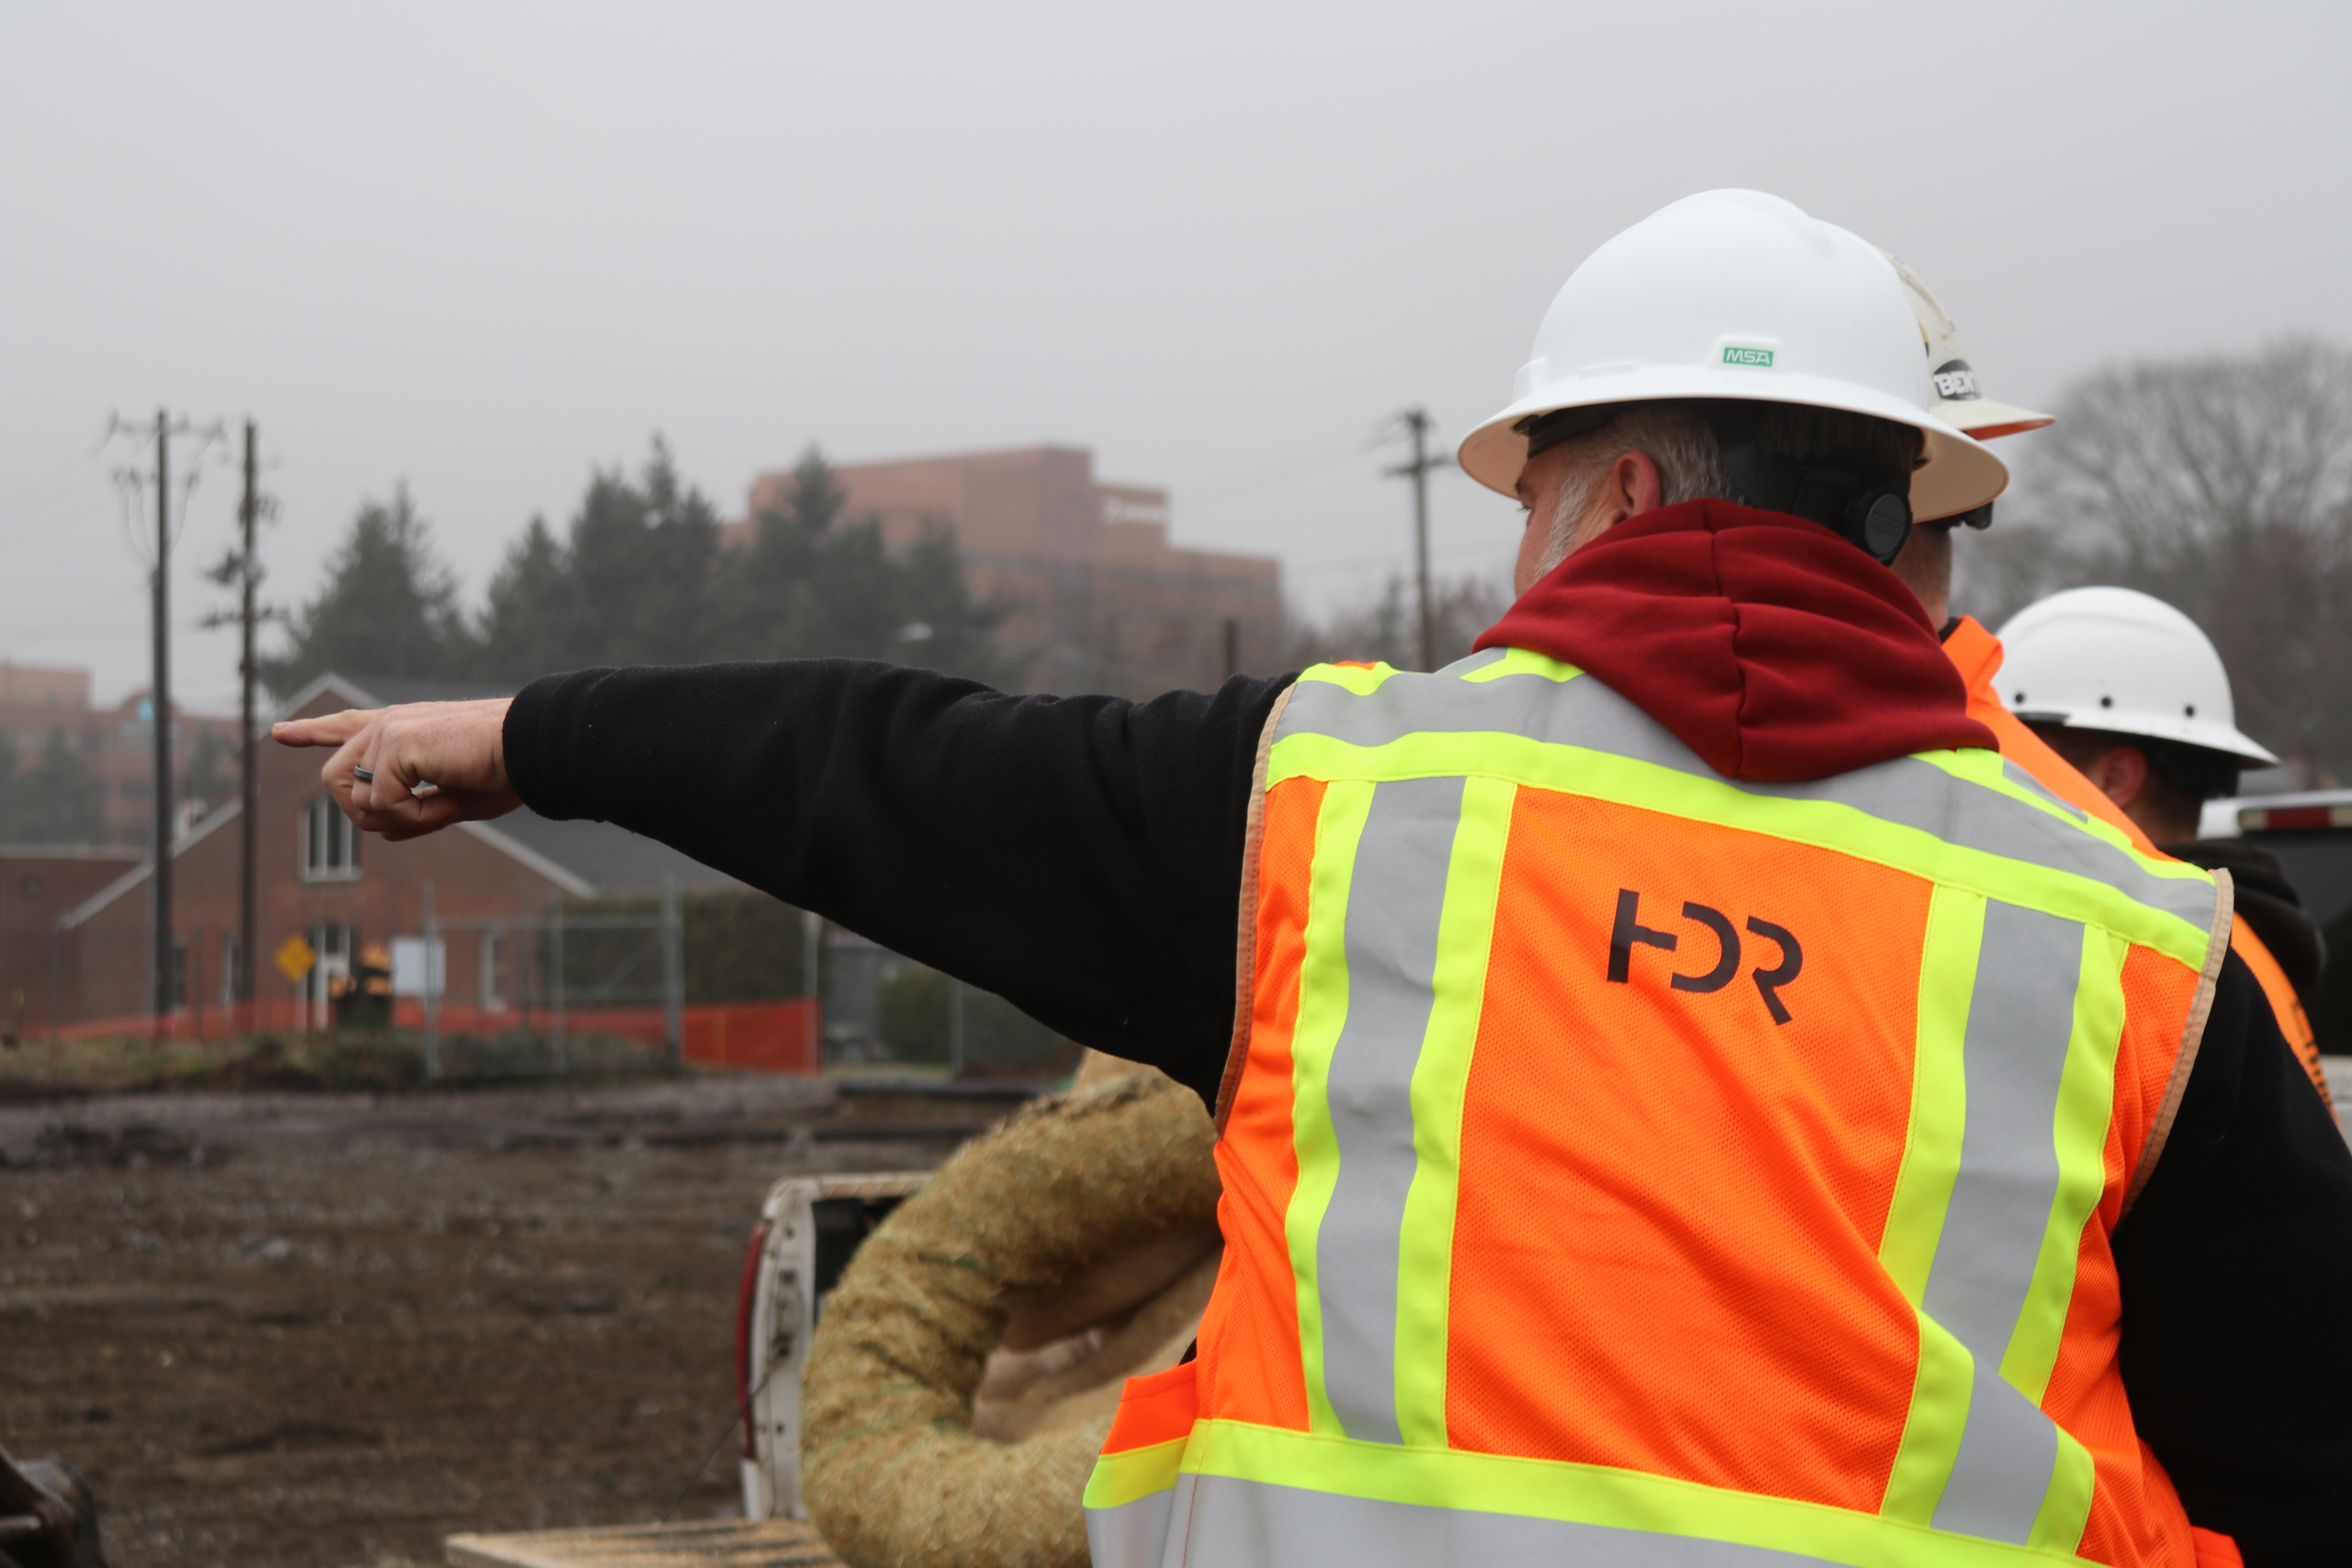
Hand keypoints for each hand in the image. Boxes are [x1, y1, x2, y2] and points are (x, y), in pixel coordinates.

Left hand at [272, 699, 520, 840]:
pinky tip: (448, 806)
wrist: (530, 750)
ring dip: (396, 818)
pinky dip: (415, 818)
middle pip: (336, 779)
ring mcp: (388, 730)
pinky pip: (381, 803)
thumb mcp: (456, 800)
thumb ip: (416, 813)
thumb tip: (385, 833)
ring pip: (352, 796)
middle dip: (366, 814)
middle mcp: (388, 723)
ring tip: (444, 809)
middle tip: (422, 819)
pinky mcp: (395, 743)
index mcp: (403, 727)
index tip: (279, 732)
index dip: (312, 731)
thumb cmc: (505, 771)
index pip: (346, 726)